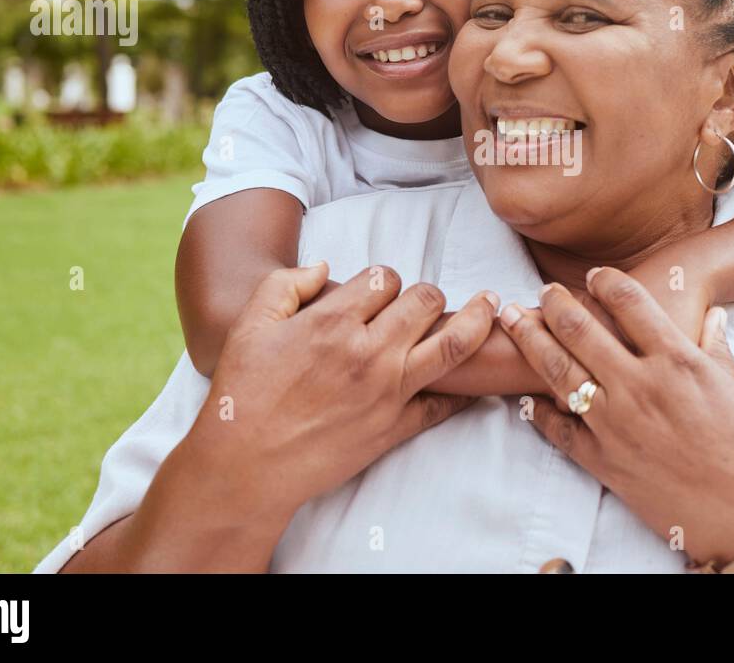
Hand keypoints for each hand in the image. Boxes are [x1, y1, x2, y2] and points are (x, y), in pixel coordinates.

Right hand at [187, 263, 498, 526]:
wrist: (245, 467)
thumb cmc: (241, 395)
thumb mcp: (249, 325)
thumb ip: (286, 284)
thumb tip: (325, 267)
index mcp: (332, 321)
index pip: (384, 278)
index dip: (383, 281)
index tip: (378, 292)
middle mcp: (369, 351)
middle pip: (424, 300)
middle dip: (425, 295)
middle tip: (423, 302)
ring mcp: (388, 391)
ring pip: (454, 344)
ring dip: (477, 320)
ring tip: (492, 306)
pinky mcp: (396, 427)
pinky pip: (444, 404)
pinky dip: (463, 391)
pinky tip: (474, 380)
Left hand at [500, 267, 733, 568]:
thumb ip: (714, 345)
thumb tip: (712, 314)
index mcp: (677, 360)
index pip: (629, 301)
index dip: (605, 281)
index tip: (593, 275)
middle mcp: (639, 386)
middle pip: (580, 329)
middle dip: (554, 304)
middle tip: (542, 292)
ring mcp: (615, 424)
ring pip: (558, 371)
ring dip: (530, 340)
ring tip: (513, 319)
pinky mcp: (603, 461)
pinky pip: (559, 429)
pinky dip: (538, 410)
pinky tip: (524, 395)